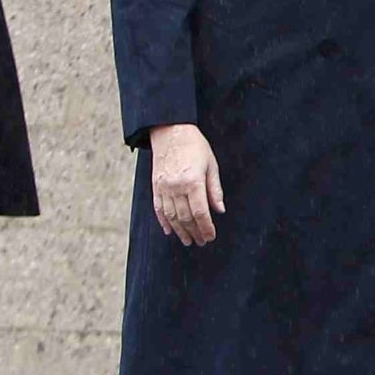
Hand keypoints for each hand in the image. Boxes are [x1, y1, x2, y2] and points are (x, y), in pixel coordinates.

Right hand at [149, 124, 223, 247]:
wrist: (171, 132)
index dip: (206, 227)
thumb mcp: (211, 166)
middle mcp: (176, 186)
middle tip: (201, 242)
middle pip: (185, 217)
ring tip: (187, 241)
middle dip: (194, 232)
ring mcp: (163, 187)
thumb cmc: (196, 147)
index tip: (211, 237)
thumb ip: (215, 190)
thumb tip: (220, 210)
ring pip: (171, 215)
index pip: (200, 212)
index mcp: (193, 182)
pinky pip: (158, 207)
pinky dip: (163, 221)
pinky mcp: (155, 185)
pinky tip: (169, 230)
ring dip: (179, 230)